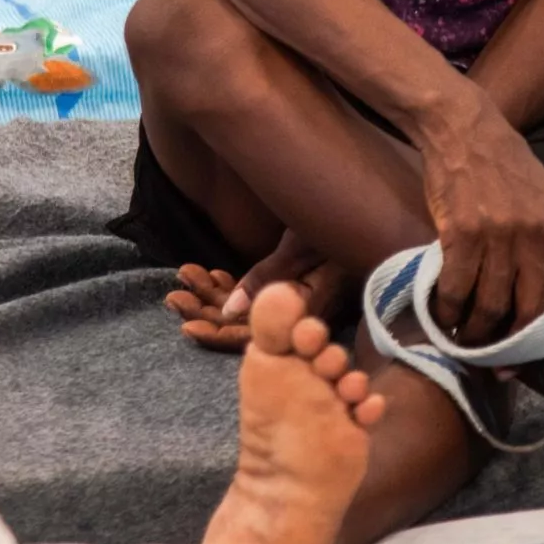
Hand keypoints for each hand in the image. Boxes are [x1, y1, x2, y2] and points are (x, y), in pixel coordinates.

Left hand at [165, 232, 341, 351]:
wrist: (370, 206)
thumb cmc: (341, 221)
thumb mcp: (300, 247)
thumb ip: (267, 279)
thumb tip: (229, 313)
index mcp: (306, 312)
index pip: (256, 337)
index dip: (220, 335)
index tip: (187, 327)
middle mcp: (302, 312)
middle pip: (247, 323)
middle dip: (207, 309)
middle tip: (173, 296)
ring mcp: (300, 299)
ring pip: (249, 306)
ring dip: (214, 293)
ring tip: (184, 276)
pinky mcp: (298, 284)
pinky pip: (260, 293)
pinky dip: (233, 285)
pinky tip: (210, 273)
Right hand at [416, 84, 543, 352]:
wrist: (463, 128)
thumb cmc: (502, 164)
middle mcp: (536, 236)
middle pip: (531, 312)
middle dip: (516, 346)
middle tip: (500, 362)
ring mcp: (499, 236)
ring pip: (492, 306)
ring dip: (477, 332)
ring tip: (466, 339)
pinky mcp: (461, 234)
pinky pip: (456, 289)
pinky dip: (448, 310)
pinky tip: (442, 316)